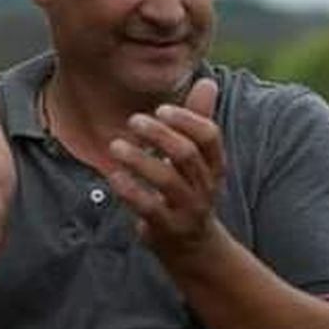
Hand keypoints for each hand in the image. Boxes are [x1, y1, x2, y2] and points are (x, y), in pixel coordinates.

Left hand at [107, 77, 224, 256]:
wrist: (194, 247)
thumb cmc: (190, 191)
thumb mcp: (198, 159)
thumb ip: (198, 121)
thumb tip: (207, 81)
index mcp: (214, 166)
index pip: (209, 137)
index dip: (186, 120)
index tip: (161, 109)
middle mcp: (205, 186)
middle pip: (186, 155)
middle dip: (158, 134)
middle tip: (133, 121)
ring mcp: (188, 209)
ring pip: (167, 180)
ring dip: (139, 159)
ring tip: (115, 146)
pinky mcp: (168, 228)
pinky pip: (149, 208)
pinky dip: (130, 190)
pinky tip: (114, 177)